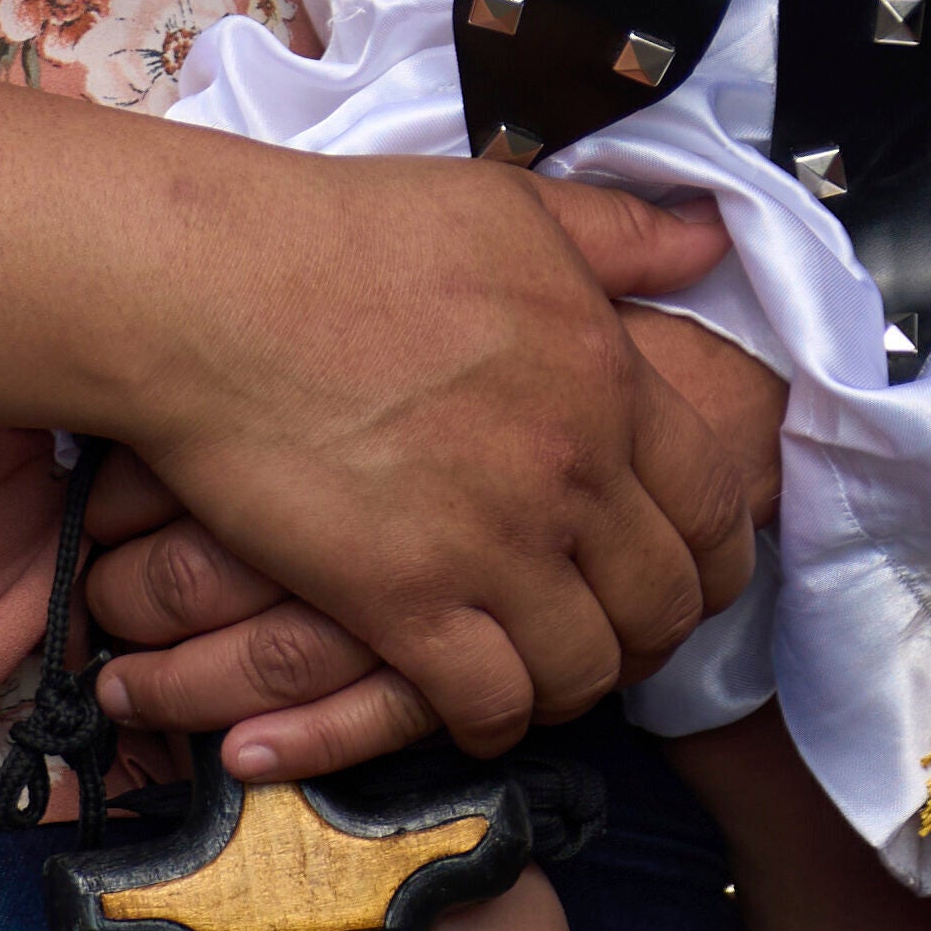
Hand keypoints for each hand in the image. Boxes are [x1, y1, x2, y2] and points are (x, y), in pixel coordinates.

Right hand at [97, 150, 732, 760]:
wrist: (213, 292)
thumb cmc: (351, 236)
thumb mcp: (511, 209)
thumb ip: (620, 235)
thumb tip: (709, 238)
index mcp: (606, 375)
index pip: (714, 500)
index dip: (716, 555)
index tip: (693, 573)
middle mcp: (570, 469)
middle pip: (664, 599)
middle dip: (654, 634)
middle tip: (622, 638)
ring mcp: (491, 542)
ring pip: (585, 666)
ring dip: (575, 683)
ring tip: (549, 676)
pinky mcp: (405, 602)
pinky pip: (489, 703)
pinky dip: (493, 721)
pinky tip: (474, 708)